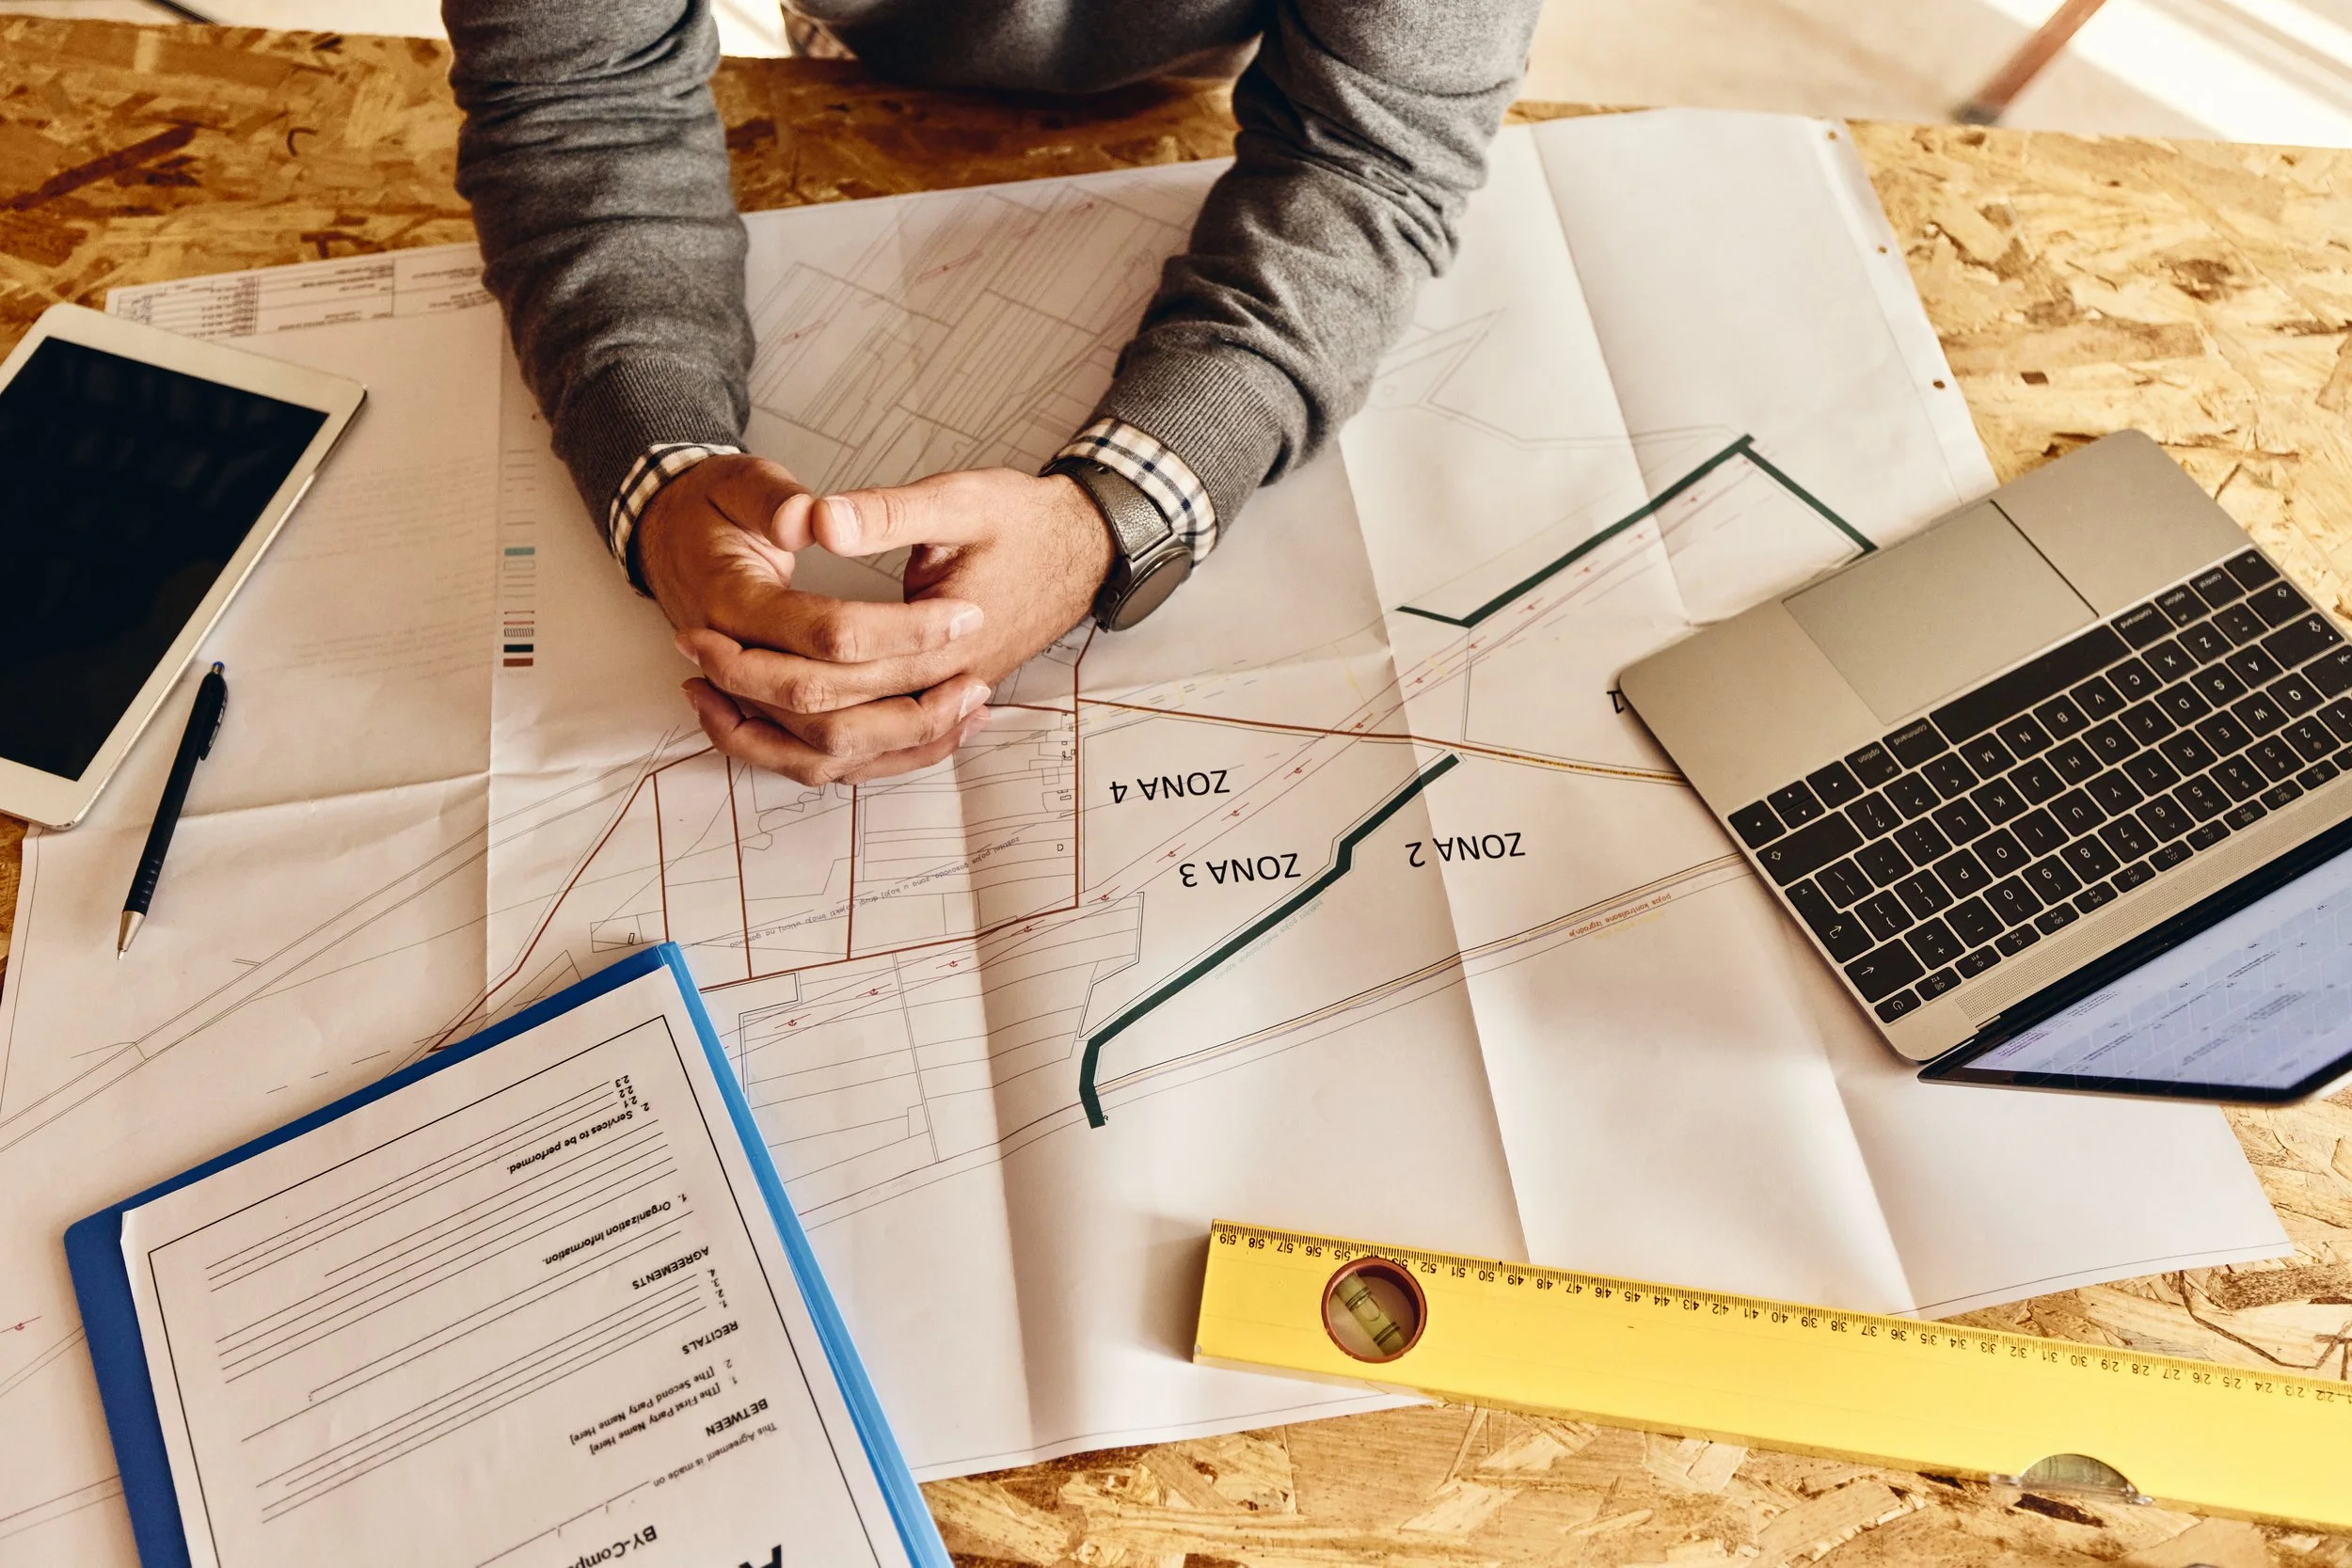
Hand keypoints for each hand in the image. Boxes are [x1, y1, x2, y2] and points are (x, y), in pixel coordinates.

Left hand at [673, 467, 1111, 783]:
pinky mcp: (939, 703)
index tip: (703, 621)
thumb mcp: (961, 498)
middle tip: (692, 651)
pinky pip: (871, 754)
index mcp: (944, 639)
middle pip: (829, 722)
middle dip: (751, 692)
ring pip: (847, 757)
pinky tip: (773, 723)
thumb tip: (813, 521)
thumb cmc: (1026, 519)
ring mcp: (943, 703)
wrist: (1086, 546)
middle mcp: (943, 687)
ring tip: (712, 699)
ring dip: (775, 737)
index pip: (834, 665)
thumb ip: (885, 512)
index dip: (760, 650)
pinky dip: (815, 749)